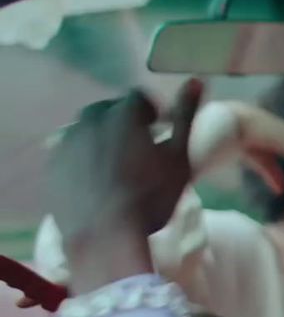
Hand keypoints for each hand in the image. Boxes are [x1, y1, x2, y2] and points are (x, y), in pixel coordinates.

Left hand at [45, 81, 203, 291]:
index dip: (152, 112)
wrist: (104, 236)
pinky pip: (71, 150)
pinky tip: (96, 180)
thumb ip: (185, 116)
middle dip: (125, 121)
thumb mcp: (179, 158)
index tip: (159, 131)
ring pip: (88, 128)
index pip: (140, 97)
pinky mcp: (53, 164)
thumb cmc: (150, 196)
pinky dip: (84, 157)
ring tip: (116, 164)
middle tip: (138, 148)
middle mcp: (91, 119)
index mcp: (125, 114)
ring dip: (103, 137)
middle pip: (110, 110)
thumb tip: (196, 80)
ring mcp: (68, 141)